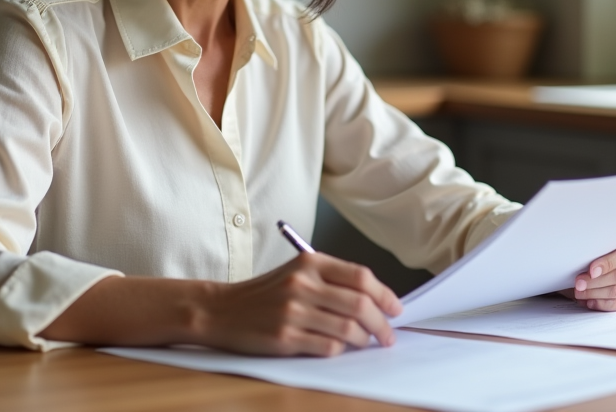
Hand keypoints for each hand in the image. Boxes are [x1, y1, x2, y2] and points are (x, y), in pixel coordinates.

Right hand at [203, 253, 402, 356]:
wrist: (220, 310)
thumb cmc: (264, 294)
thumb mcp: (295, 273)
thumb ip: (331, 281)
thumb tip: (374, 301)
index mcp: (309, 263)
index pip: (361, 277)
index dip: (385, 295)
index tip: (395, 309)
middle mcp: (302, 284)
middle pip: (360, 304)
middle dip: (381, 324)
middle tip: (387, 335)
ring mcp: (293, 311)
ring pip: (348, 329)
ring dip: (364, 340)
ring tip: (365, 343)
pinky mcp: (285, 337)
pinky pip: (328, 348)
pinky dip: (340, 351)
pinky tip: (338, 349)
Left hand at [566, 233, 615, 310]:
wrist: (615, 247)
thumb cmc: (609, 240)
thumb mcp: (609, 236)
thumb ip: (602, 243)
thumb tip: (584, 256)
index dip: (608, 263)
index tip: (591, 270)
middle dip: (596, 281)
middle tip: (579, 282)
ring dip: (595, 293)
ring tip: (579, 291)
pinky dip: (601, 304)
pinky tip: (588, 301)